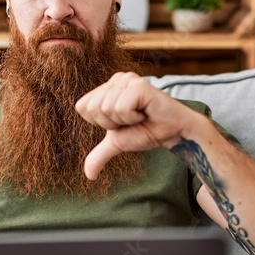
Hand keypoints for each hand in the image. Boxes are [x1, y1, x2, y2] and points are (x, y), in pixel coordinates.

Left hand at [75, 72, 199, 179]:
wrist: (172, 133)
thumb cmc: (147, 131)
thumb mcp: (117, 142)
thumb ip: (99, 155)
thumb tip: (88, 176)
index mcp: (107, 87)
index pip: (82, 107)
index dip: (101, 122)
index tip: (123, 122)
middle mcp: (116, 78)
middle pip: (92, 108)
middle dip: (112, 122)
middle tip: (133, 119)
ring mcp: (128, 79)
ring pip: (106, 108)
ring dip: (124, 120)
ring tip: (140, 116)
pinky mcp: (139, 85)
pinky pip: (121, 108)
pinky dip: (132, 118)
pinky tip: (145, 113)